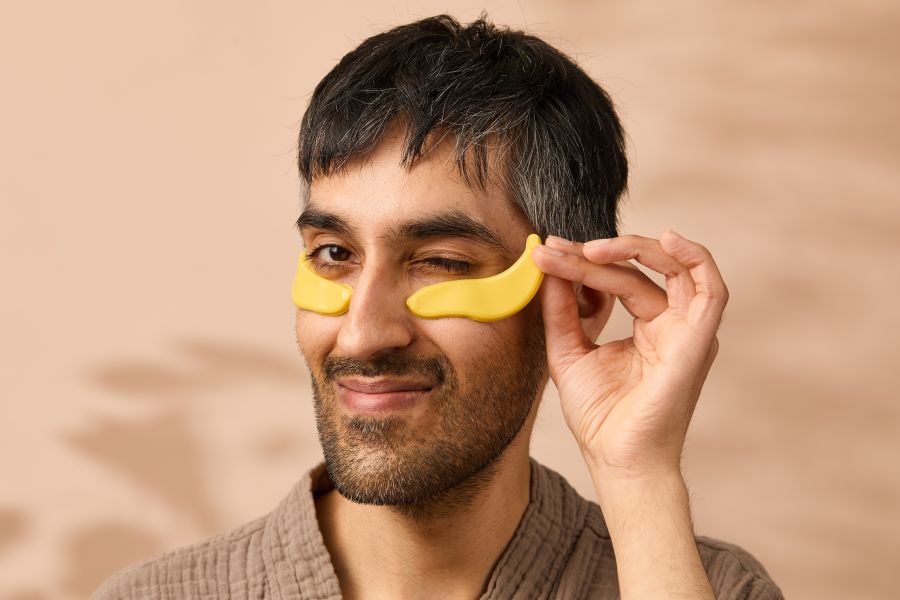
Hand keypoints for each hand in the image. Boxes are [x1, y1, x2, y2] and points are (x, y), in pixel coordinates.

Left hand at [532, 230, 728, 480]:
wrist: (616, 460)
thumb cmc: (600, 417)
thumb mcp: (568, 352)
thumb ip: (562, 310)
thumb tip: (550, 268)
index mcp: (647, 327)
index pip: (617, 279)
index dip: (581, 262)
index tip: (545, 252)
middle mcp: (670, 323)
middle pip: (637, 270)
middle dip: (594, 255)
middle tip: (555, 249)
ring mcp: (686, 330)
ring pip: (669, 269)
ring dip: (631, 250)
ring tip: (589, 249)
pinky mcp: (699, 340)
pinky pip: (710, 289)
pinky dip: (694, 259)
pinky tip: (665, 239)